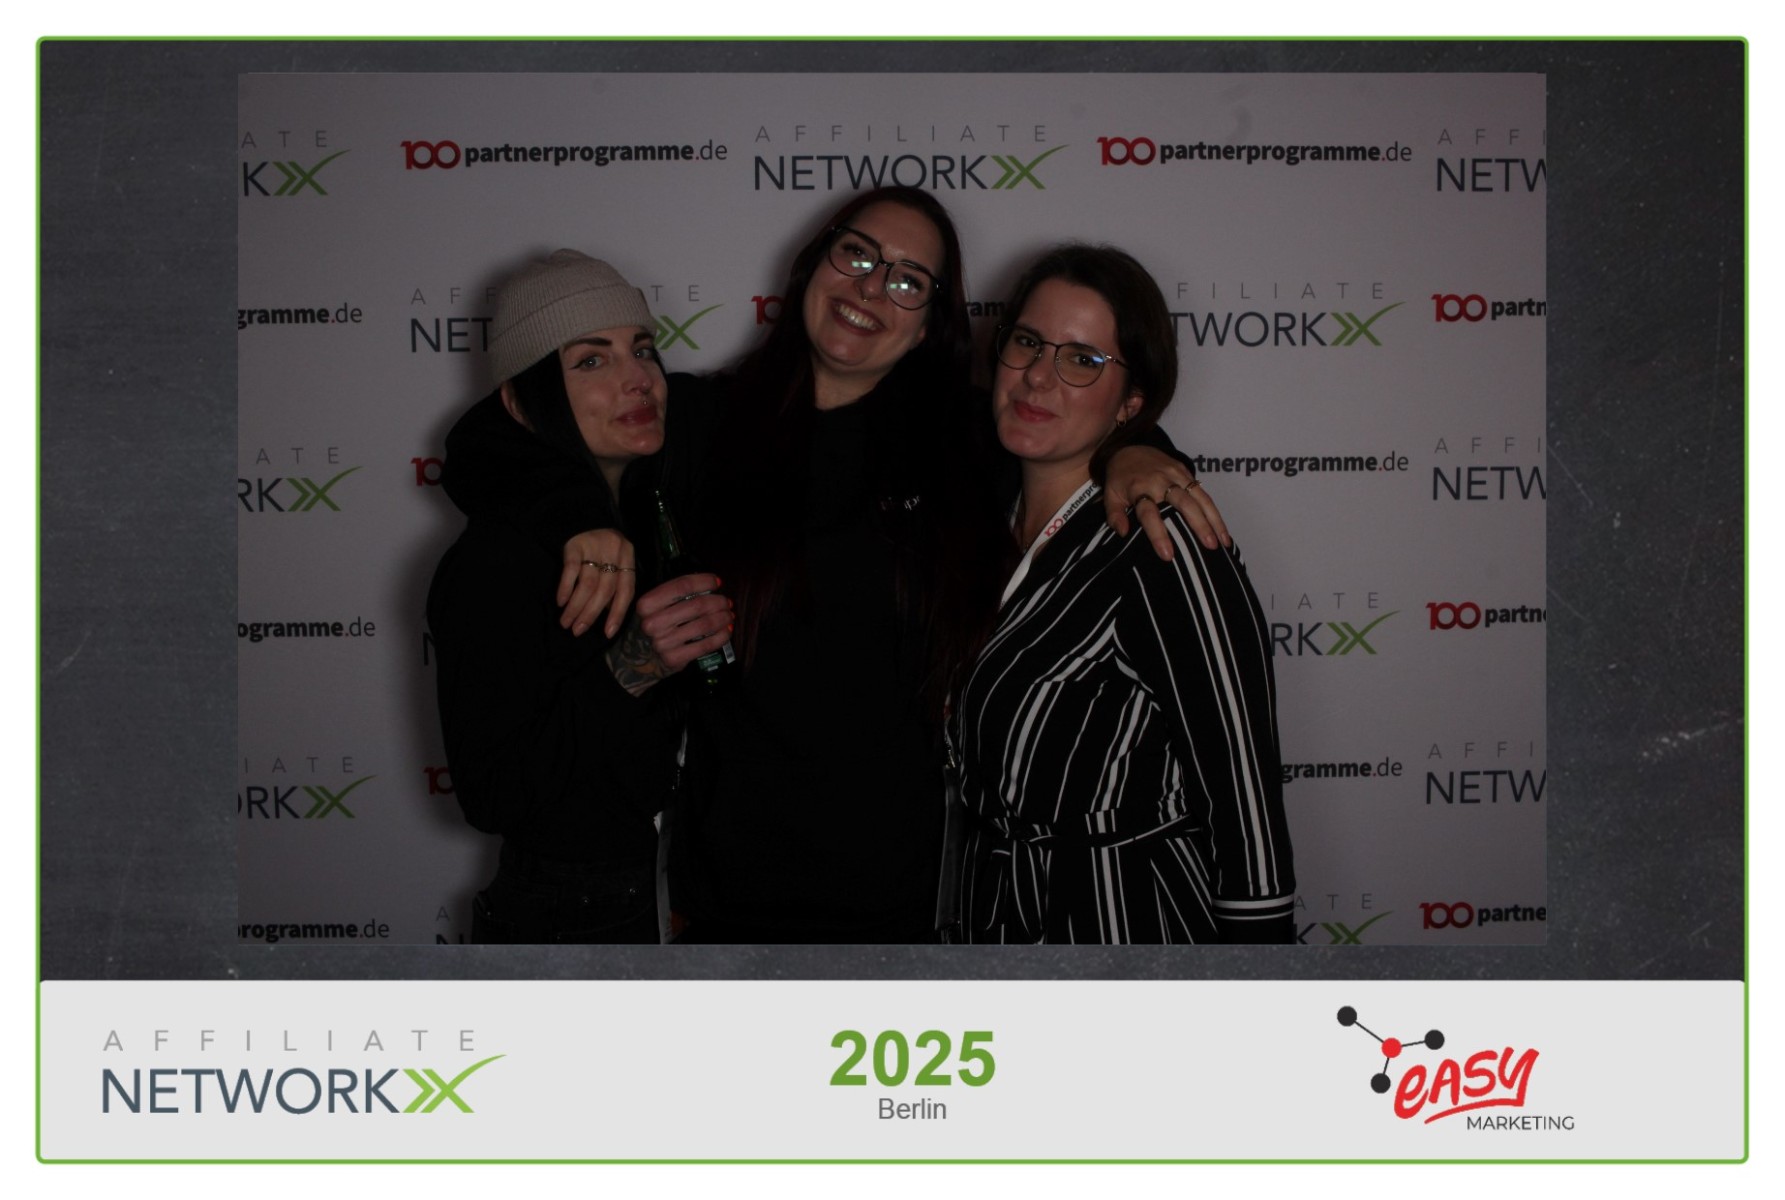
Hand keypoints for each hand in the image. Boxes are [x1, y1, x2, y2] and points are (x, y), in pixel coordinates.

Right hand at [557, 529, 637, 638]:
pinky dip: (565, 588)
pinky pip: (571, 570)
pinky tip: (561, 601)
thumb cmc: (602, 546)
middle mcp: (614, 552)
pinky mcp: (575, 544)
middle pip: (605, 591)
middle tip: (578, 631)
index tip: (607, 633)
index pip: (626, 591)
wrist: (583, 515)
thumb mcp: (615, 560)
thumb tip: (607, 616)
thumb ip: (615, 584)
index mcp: (628, 558)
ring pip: (587, 584)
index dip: (617, 614)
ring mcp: (595, 547)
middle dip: (591, 615)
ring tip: (566, 622)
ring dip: (576, 607)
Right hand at [635, 573, 733, 673]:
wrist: (644, 656)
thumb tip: (715, 583)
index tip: (718, 582)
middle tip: (727, 602)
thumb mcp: (660, 604)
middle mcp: (651, 623)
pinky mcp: (673, 659)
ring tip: (729, 615)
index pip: (682, 585)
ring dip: (722, 618)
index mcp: (647, 604)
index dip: (705, 581)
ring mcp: (662, 643)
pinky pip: (705, 645)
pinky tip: (727, 630)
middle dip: (718, 602)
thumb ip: (680, 592)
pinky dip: (721, 636)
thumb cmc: (659, 623)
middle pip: (696, 605)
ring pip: (704, 624)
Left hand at [1103, 446, 1231, 558]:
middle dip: (1197, 525)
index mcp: (1138, 488)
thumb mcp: (1110, 495)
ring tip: (1221, 543)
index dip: (1158, 533)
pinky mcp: (1186, 472)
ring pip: (1199, 498)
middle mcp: (1160, 480)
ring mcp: (1176, 475)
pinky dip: (1215, 512)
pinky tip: (1222, 531)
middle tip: (1208, 547)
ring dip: (1213, 520)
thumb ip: (1114, 514)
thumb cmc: (1120, 478)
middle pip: (1182, 503)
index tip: (1167, 555)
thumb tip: (1123, 533)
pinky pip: (1204, 493)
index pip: (1149, 513)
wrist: (1130, 449)